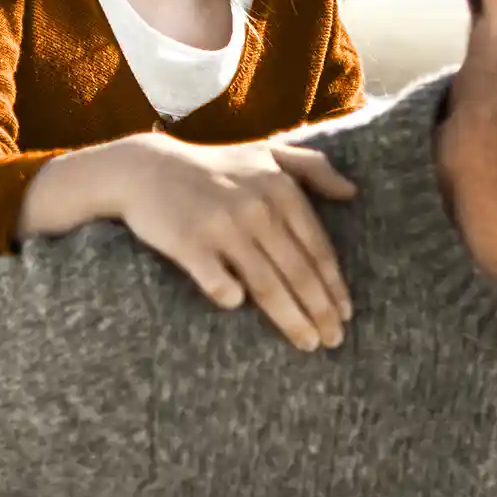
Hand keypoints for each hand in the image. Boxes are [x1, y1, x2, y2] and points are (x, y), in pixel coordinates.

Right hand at [81, 134, 358, 350]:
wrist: (144, 168)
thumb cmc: (211, 166)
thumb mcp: (265, 153)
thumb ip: (312, 167)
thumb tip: (353, 192)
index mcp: (280, 189)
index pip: (318, 248)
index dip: (335, 286)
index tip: (346, 314)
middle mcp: (257, 208)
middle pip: (298, 272)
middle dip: (321, 311)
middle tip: (333, 340)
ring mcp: (223, 227)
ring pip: (267, 284)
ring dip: (291, 319)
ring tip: (307, 343)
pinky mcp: (189, 243)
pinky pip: (218, 283)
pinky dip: (231, 298)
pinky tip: (237, 307)